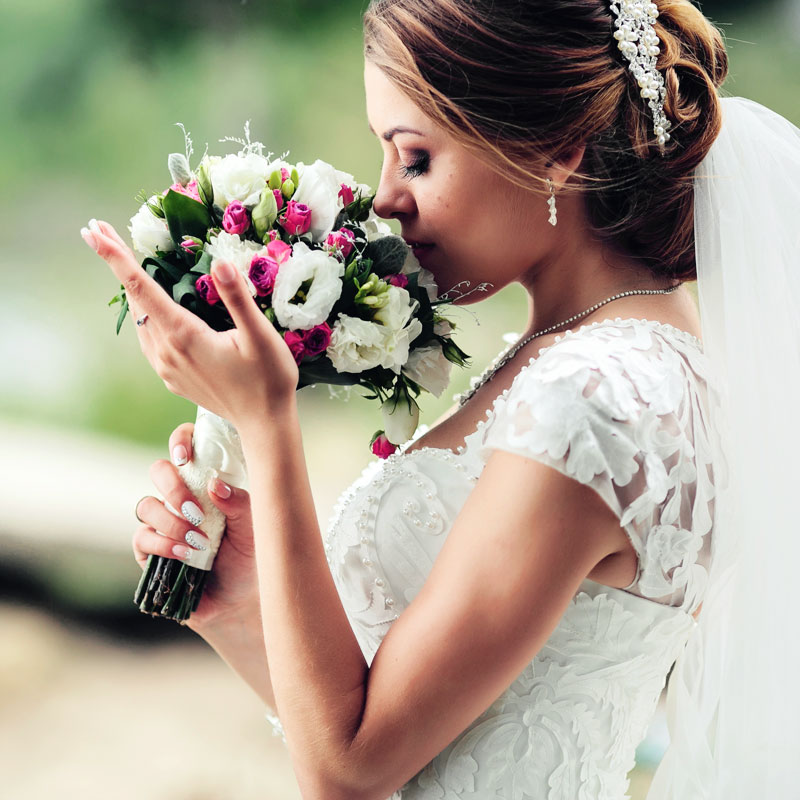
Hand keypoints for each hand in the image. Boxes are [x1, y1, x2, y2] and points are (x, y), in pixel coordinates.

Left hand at [80, 218, 298, 426]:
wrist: (265, 422)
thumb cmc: (269, 378)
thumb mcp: (260, 336)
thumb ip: (237, 299)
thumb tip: (219, 263)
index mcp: (184, 336)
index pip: (141, 288)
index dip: (115, 257)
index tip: (92, 231)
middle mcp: (166, 352)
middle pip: (133, 300)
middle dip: (116, 263)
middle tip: (100, 230)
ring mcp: (167, 368)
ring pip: (139, 320)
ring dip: (129, 290)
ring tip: (124, 262)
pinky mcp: (173, 378)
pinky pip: (149, 339)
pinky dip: (144, 314)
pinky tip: (151, 307)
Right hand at [134, 421, 258, 630]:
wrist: (241, 598)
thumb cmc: (251, 554)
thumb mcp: (256, 527)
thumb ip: (240, 503)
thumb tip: (214, 485)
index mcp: (206, 481)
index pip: (186, 446)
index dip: (181, 441)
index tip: (186, 456)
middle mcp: (181, 496)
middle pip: (158, 471)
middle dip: (173, 488)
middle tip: (196, 511)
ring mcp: (163, 522)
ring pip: (146, 505)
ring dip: (171, 522)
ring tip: (198, 541)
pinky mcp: (150, 550)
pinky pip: (142, 538)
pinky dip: (163, 545)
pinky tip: (186, 555)